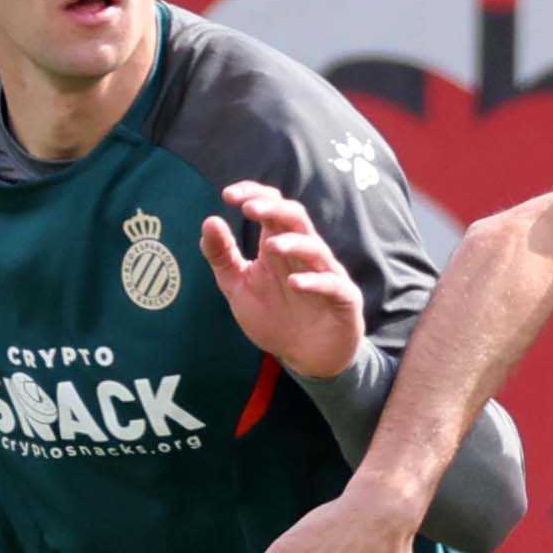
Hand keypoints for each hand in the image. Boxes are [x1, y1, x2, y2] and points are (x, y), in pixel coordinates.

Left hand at [198, 181, 363, 381]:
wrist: (307, 358)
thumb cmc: (275, 317)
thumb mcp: (238, 287)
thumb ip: (222, 257)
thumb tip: (209, 221)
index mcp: (279, 245)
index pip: (272, 207)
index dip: (253, 194)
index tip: (228, 195)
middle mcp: (303, 255)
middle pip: (295, 217)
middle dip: (274, 209)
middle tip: (249, 209)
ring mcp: (325, 275)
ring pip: (316, 247)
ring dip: (294, 243)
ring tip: (271, 247)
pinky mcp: (342, 299)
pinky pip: (331, 284)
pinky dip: (314, 282)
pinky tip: (295, 284)